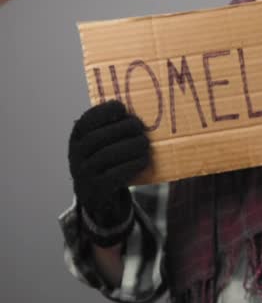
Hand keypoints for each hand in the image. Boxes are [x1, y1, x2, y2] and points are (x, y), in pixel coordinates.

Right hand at [68, 100, 149, 246]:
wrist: (96, 195)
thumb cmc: (106, 161)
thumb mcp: (102, 144)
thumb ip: (113, 129)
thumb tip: (137, 116)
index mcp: (77, 138)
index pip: (85, 121)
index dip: (103, 112)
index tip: (121, 107)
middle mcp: (76, 155)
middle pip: (97, 138)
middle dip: (121, 129)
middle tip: (140, 127)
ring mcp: (84, 173)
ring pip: (106, 156)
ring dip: (129, 146)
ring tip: (145, 143)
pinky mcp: (97, 189)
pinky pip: (114, 175)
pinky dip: (131, 165)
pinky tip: (143, 160)